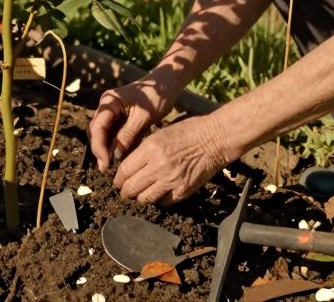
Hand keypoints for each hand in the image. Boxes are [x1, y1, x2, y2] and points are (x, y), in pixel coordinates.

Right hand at [88, 77, 178, 171]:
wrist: (167, 82)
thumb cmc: (157, 95)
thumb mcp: (144, 116)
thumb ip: (128, 134)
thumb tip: (115, 154)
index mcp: (109, 101)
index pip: (97, 127)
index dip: (99, 147)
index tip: (106, 164)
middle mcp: (106, 105)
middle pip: (96, 131)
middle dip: (99, 150)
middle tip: (106, 169)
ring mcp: (111, 110)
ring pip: (101, 133)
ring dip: (105, 148)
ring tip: (111, 165)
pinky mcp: (118, 115)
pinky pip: (111, 131)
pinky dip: (112, 143)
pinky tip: (117, 156)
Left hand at [113, 115, 230, 204]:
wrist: (215, 139)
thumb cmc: (189, 131)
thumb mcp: (161, 134)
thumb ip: (144, 151)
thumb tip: (130, 166)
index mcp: (150, 149)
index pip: (125, 170)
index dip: (118, 179)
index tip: (118, 182)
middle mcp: (158, 166)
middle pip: (131, 187)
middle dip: (125, 192)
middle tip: (125, 192)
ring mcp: (171, 180)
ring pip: (145, 198)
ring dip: (139, 198)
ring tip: (139, 195)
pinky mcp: (183, 191)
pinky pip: (163, 202)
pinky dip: (158, 200)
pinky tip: (158, 194)